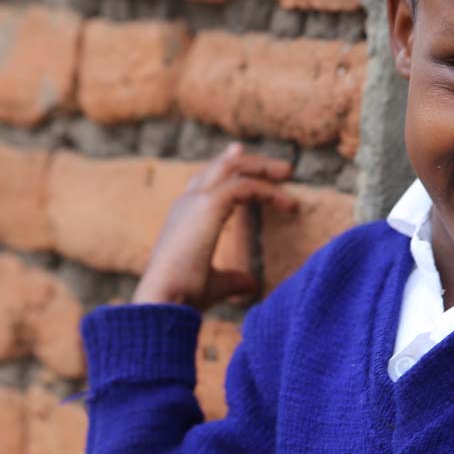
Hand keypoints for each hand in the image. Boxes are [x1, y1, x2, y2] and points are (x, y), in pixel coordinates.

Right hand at [132, 143, 296, 309]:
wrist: (165, 301)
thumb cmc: (183, 297)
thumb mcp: (215, 284)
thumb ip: (233, 278)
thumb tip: (251, 283)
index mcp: (184, 217)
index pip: (204, 180)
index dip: (225, 168)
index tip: (239, 152)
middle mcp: (187, 203)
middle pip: (220, 167)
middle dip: (250, 162)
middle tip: (281, 168)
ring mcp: (195, 201)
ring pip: (232, 167)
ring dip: (262, 167)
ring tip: (288, 173)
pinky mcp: (208, 205)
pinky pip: (245, 186)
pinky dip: (268, 191)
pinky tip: (288, 205)